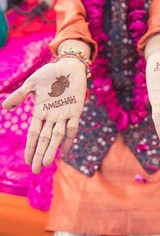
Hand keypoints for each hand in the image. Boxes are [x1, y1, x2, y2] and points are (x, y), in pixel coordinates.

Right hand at [2, 58, 86, 173]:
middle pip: (44, 138)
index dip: (30, 147)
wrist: (68, 65)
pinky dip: (69, 138)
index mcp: (40, 111)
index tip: (26, 161)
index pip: (34, 133)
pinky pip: (73, 127)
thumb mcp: (32, 84)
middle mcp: (52, 116)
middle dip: (40, 153)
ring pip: (57, 136)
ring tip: (46, 163)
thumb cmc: (50, 74)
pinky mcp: (76, 110)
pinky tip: (65, 151)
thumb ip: (20, 95)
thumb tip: (5, 107)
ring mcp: (64, 114)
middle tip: (36, 170)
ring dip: (51, 149)